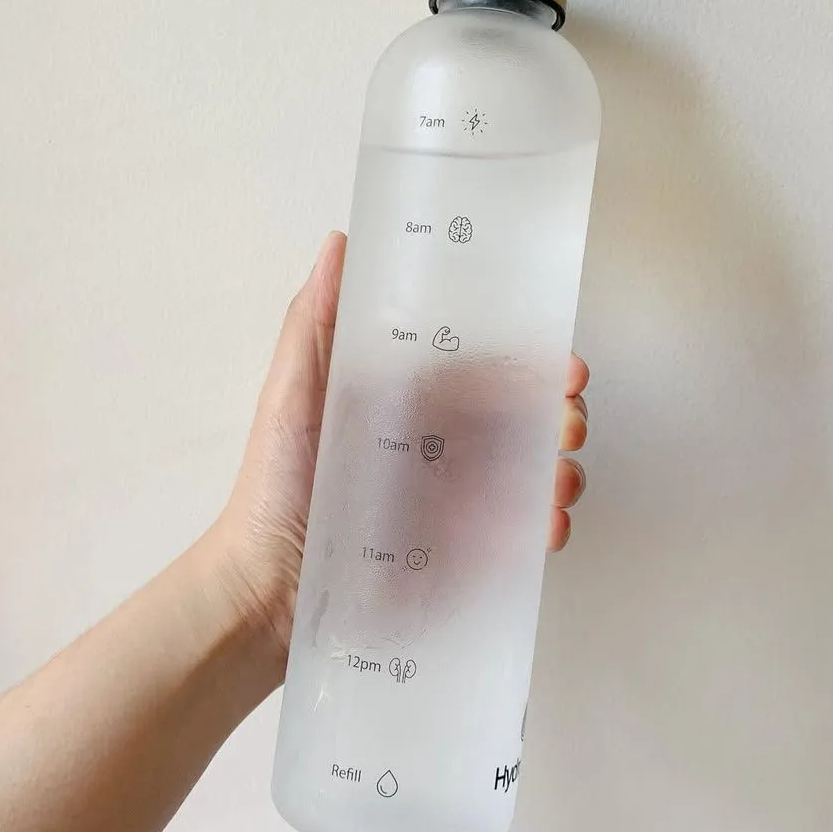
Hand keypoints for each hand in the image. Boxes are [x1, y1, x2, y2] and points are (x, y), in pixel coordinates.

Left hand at [211, 231, 590, 654]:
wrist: (264, 589)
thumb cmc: (275, 486)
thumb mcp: (292, 395)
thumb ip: (316, 323)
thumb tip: (340, 242)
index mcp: (411, 404)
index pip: (487, 374)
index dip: (534, 365)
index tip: (567, 367)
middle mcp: (442, 449)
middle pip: (522, 423)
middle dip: (560, 418)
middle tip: (568, 424)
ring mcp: (457, 505)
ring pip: (531, 477)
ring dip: (559, 472)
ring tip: (559, 481)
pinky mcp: (462, 559)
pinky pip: (518, 539)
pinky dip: (544, 530)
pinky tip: (547, 529)